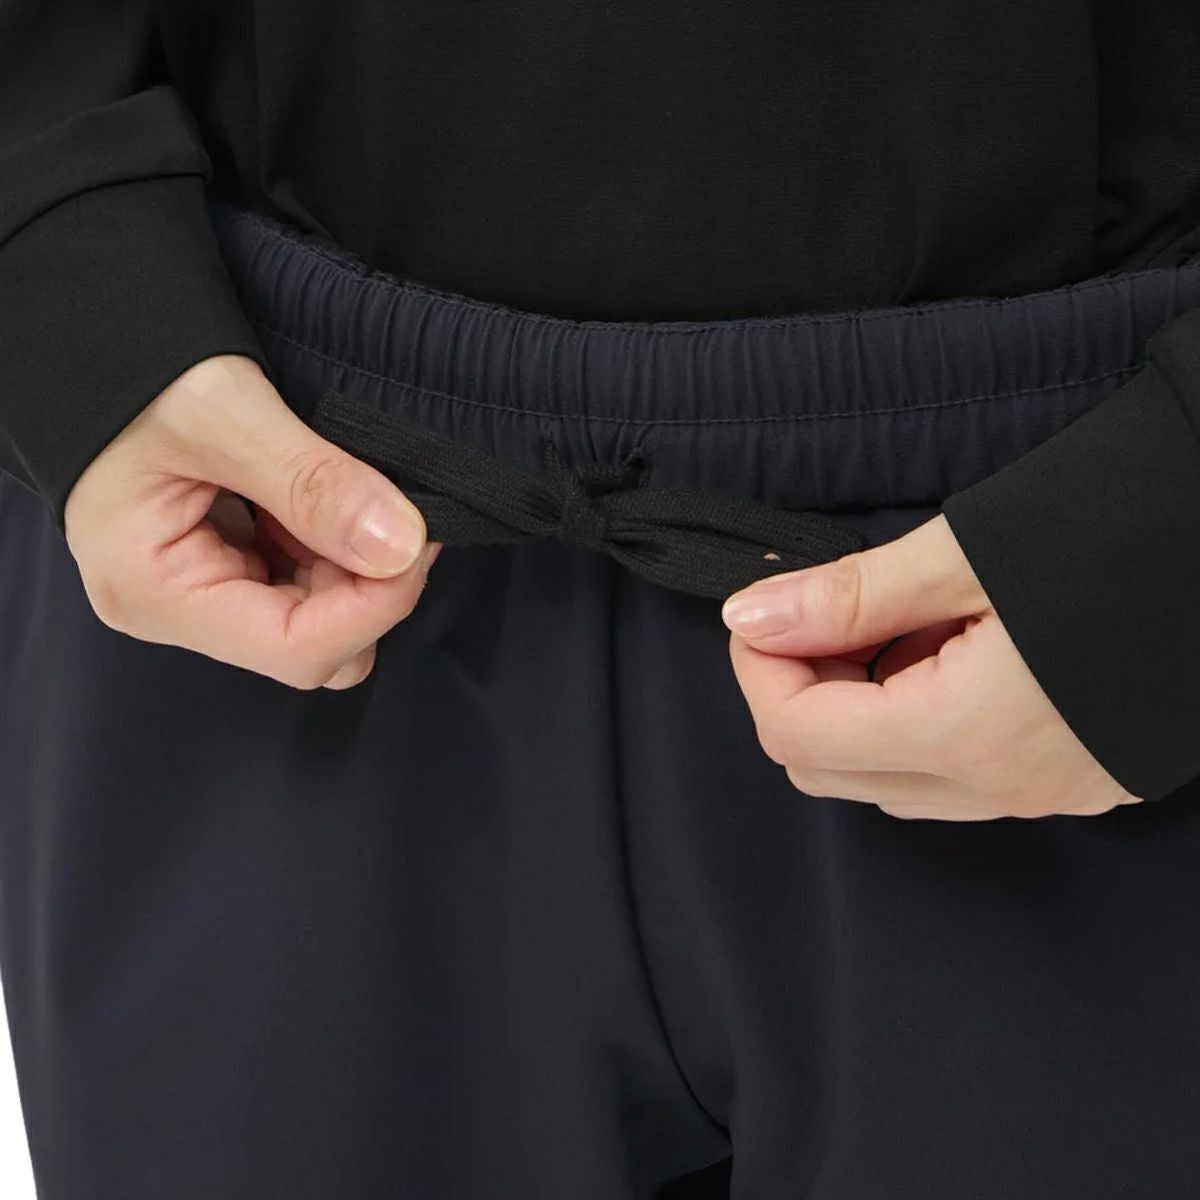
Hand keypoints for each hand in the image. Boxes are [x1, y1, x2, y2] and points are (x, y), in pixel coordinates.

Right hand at [64, 354, 437, 689]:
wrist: (90, 339)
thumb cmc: (133, 368)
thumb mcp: (224, 410)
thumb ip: (313, 482)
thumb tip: (399, 546)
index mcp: (154, 591)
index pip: (293, 649)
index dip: (374, 607)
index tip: (419, 541)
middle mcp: (173, 611)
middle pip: (310, 647)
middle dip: (366, 587)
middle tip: (394, 510)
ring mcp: (197, 595)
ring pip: (316, 623)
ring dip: (353, 566)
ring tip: (350, 492)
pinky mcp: (220, 570)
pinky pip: (301, 588)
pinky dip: (333, 549)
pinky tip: (327, 500)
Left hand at [721, 514, 1142, 819]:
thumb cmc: (1129, 520)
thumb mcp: (967, 553)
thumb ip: (848, 596)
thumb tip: (752, 617)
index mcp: (970, 735)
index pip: (797, 736)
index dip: (759, 667)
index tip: (767, 607)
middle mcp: (1003, 787)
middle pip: (829, 770)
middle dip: (799, 690)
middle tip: (823, 612)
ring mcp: (1043, 793)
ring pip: (888, 779)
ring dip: (856, 707)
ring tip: (895, 622)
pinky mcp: (1072, 778)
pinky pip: (951, 775)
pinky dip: (915, 718)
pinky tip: (945, 648)